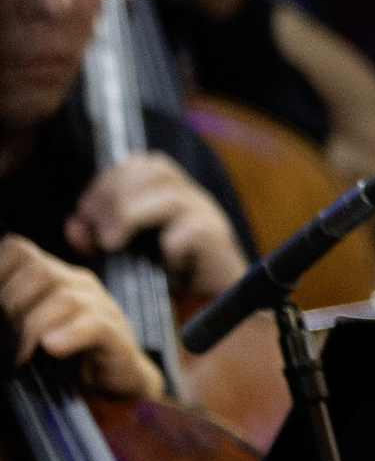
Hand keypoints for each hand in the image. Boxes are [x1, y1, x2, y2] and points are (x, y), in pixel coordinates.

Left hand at [0, 237, 165, 402]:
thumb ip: (10, 315)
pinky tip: (53, 347)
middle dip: (10, 305)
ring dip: (31, 328)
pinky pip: (94, 324)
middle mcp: (78, 284)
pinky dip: (70, 335)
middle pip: (39, 270)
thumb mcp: (27, 331)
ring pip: (63, 298)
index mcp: (53, 276)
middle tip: (1, 340)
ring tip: (18, 357)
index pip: (18, 250)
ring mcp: (102, 306)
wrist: (113, 385)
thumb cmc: (63, 359)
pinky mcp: (116, 334)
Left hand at [70, 155, 245, 300]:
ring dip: (130, 216)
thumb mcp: (124, 251)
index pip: (142, 163)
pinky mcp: (216, 242)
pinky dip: (166, 248)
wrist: (215, 298)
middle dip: (115, 197)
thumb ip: (96, 236)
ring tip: (111, 244)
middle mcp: (193, 196)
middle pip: (155, 171)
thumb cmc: (167, 271)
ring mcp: (208, 216)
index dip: (107, 180)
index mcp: (172, 189)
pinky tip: (158, 267)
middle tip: (97, 229)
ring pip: (171, 197)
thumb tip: (73, 226)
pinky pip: (189, 234)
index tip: (86, 210)